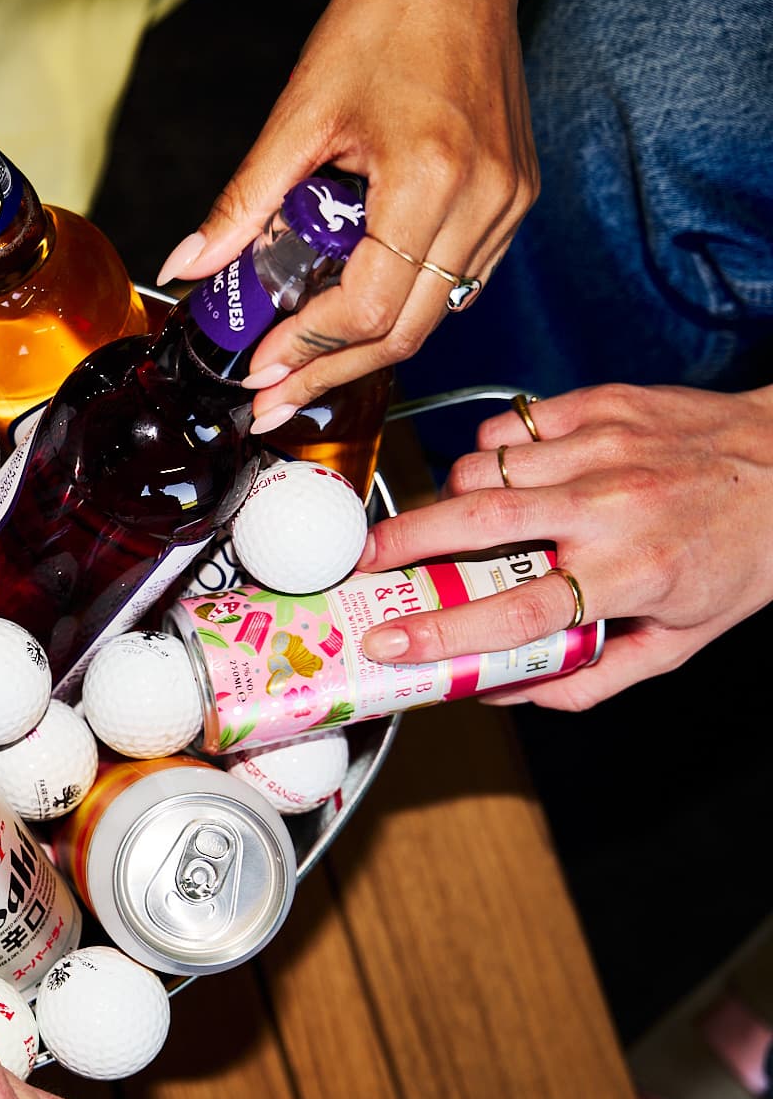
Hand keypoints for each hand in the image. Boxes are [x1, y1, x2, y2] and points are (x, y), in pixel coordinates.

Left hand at [156, 0, 556, 432]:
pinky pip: (457, 281)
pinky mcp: (515, 197)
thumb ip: (243, 203)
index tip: (259, 367)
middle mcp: (485, 199)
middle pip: (407, 330)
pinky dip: (403, 307)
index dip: (308, 346)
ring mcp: (509, 202)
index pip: (368, 305)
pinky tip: (352, 317)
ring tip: (301, 368)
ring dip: (366, 348)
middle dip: (332, 371)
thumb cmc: (386, 16)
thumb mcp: (299, 113)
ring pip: (437, 314)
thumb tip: (187, 267)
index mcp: (432, 177)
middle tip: (273, 398)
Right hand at [358, 383, 772, 708]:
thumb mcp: (683, 639)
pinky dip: (489, 453)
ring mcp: (601, 445)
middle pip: (474, 521)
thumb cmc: (743, 553)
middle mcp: (612, 504)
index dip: (438, 633)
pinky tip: (506, 474)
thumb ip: (593, 675)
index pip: (515, 611)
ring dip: (449, 499)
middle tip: (363, 565)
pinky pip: (506, 427)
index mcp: (635, 572)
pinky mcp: (596, 404)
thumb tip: (507, 693)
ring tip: (454, 521)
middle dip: (399, 544)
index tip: (386, 643)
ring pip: (479, 467)